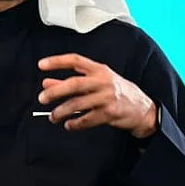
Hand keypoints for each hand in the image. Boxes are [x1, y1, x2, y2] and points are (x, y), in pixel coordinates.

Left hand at [38, 54, 157, 136]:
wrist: (143, 108)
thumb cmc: (117, 92)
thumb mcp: (96, 82)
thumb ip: (71, 82)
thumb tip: (46, 83)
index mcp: (99, 70)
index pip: (75, 60)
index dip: (57, 61)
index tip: (41, 65)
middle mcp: (103, 81)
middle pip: (75, 83)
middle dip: (56, 91)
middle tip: (42, 98)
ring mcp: (107, 97)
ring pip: (79, 104)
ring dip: (62, 111)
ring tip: (53, 117)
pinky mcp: (110, 113)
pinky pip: (87, 119)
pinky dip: (75, 124)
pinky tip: (69, 125)